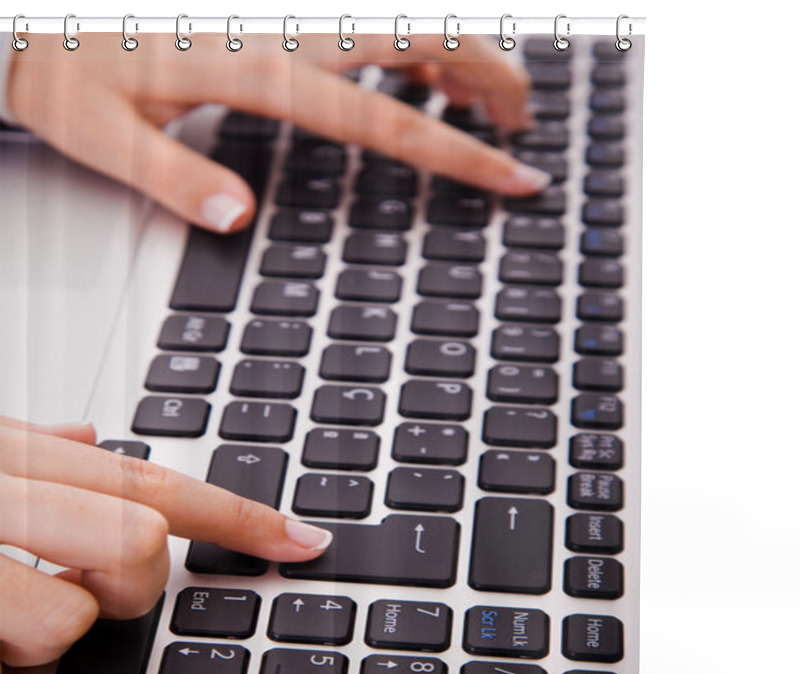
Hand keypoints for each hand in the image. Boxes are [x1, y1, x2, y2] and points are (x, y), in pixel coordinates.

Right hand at [0, 416, 330, 673]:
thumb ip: (34, 456)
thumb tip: (89, 437)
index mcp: (18, 453)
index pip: (154, 480)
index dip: (239, 515)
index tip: (299, 539)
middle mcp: (10, 483)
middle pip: (147, 530)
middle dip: (131, 578)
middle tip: (74, 588)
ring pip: (104, 587)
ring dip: (64, 619)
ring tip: (10, 614)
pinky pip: (49, 629)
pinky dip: (22, 651)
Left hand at [6, 33, 548, 232]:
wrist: (24, 5)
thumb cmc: (58, 63)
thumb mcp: (101, 134)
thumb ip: (175, 177)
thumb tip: (241, 217)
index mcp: (253, 67)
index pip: (384, 121)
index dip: (458, 154)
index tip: (513, 175)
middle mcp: (279, 21)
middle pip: (418, 37)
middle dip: (489, 79)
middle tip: (521, 127)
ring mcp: (279, 4)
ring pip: (399, 12)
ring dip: (459, 46)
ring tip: (490, 95)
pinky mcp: (269, 4)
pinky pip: (361, 11)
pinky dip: (408, 33)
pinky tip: (418, 59)